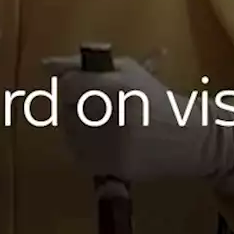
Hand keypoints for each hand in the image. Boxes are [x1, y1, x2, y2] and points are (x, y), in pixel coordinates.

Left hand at [42, 53, 233, 192]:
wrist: (187, 137)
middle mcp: (114, 117)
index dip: (69, 86)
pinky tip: (102, 140)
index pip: (68, 86)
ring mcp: (114, 146)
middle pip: (66, 110)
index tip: (79, 86)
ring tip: (99, 123)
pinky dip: (84, 147)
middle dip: (74, 106)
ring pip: (70, 134)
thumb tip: (46, 66)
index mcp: (118, 87)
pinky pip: (79, 156)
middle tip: (92, 106)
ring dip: (77, 126)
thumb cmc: (153, 97)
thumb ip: (84, 65)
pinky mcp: (114, 168)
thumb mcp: (125, 70)